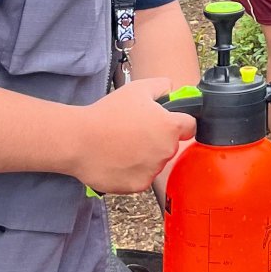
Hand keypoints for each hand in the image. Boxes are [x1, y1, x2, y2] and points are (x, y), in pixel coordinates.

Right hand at [68, 82, 194, 194]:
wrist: (79, 140)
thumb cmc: (108, 113)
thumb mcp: (138, 88)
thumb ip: (162, 86)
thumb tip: (173, 89)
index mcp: (170, 127)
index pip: (190, 126)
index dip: (180, 121)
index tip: (168, 121)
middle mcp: (166, 151)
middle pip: (171, 144)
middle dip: (158, 138)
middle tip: (135, 131)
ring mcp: (153, 170)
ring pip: (156, 162)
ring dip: (145, 155)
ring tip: (122, 145)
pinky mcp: (138, 186)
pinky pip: (142, 177)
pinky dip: (132, 171)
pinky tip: (117, 160)